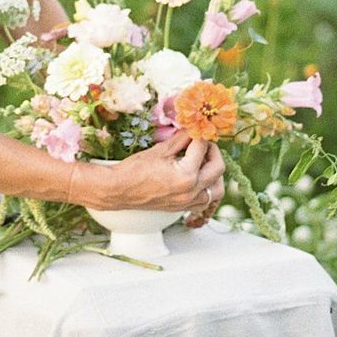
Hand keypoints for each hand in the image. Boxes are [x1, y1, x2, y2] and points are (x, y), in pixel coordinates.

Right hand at [96, 132, 224, 218]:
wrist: (118, 190)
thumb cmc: (134, 170)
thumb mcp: (161, 149)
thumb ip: (181, 138)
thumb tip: (193, 128)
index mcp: (187, 175)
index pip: (202, 148)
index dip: (199, 135)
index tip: (195, 129)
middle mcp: (191, 191)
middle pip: (218, 168)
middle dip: (212, 151)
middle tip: (202, 142)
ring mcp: (188, 202)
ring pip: (217, 189)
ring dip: (215, 173)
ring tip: (204, 161)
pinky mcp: (182, 207)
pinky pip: (205, 201)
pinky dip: (207, 188)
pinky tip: (198, 178)